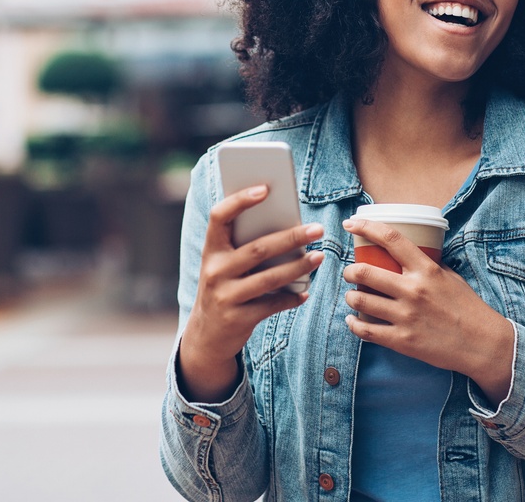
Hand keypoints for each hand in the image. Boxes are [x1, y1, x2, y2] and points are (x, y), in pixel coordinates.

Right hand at [179, 184, 323, 401]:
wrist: (205, 335)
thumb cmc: (224, 286)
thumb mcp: (224, 264)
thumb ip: (244, 245)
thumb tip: (288, 224)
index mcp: (210, 250)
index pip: (219, 216)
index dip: (240, 200)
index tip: (265, 188)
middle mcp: (214, 271)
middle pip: (258, 249)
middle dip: (291, 237)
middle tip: (317, 229)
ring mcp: (225, 296)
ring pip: (269, 278)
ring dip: (298, 266)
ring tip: (319, 257)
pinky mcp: (238, 319)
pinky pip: (272, 305)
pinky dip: (292, 298)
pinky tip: (305, 292)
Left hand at [341, 217, 514, 403]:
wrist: (482, 344)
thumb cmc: (468, 308)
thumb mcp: (450, 277)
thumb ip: (428, 265)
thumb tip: (409, 255)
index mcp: (426, 270)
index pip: (390, 239)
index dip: (366, 227)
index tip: (351, 224)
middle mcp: (413, 290)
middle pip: (364, 271)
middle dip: (349, 270)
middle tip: (349, 272)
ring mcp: (406, 316)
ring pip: (360, 300)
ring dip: (350, 296)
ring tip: (352, 296)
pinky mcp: (402, 340)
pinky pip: (366, 330)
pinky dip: (354, 324)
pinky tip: (352, 320)